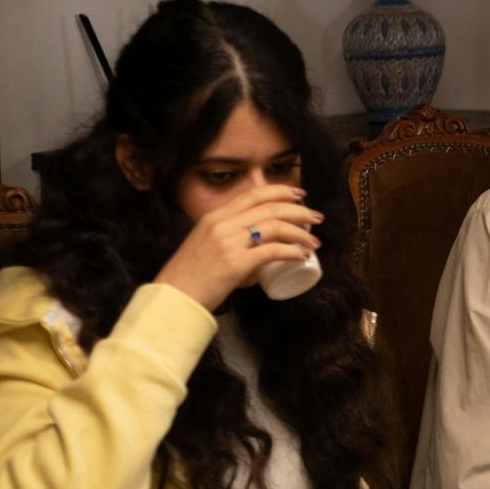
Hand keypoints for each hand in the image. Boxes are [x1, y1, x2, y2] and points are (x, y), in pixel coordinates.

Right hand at [154, 184, 322, 312]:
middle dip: (299, 210)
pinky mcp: (235, 264)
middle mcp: (221, 225)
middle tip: (316, 218)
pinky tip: (302, 256)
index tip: (299, 195)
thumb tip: (257, 257)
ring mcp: (228, 243)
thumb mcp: (205, 246)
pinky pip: (273, 251)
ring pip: (276, 227)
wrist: (173, 298)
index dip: (280, 191)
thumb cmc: (190, 277)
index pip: (252, 194)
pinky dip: (293, 251)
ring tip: (314, 243)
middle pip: (270, 208)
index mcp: (213, 217)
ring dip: (301, 233)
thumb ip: (228, 243)